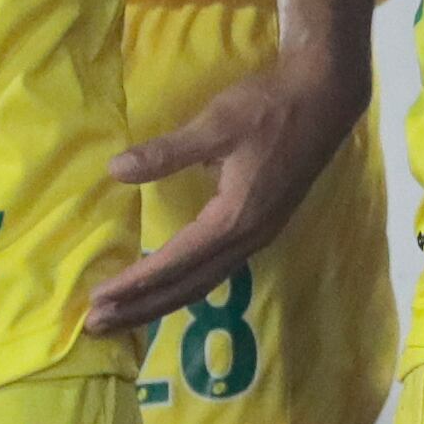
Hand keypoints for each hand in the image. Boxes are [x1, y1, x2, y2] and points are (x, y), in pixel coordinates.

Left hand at [86, 48, 372, 330]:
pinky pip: (217, 271)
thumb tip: (114, 171)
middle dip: (141, 308)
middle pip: (188, 287)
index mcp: (234, 219)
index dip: (134, 284)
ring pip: (204, 282)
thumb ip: (167, 152)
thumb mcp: (216, 123)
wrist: (326, 97)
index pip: (174, 263)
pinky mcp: (262, 227)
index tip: (97, 300)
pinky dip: (186, 286)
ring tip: (124, 315)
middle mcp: (247, 238)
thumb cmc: (270, 108)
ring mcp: (259, 236)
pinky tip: (170, 285)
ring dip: (161, 302)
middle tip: (97, 326)